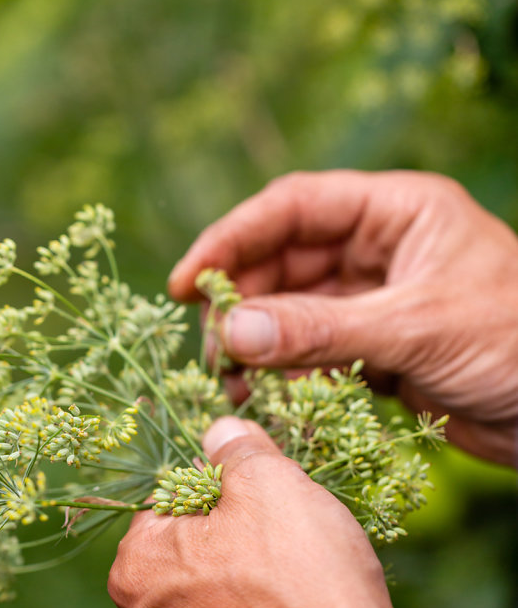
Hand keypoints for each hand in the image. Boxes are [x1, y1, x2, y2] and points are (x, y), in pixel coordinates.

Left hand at [108, 417, 455, 607]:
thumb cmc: (302, 574)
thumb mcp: (269, 481)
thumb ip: (235, 449)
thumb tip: (220, 431)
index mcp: (139, 567)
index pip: (168, 505)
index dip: (217, 490)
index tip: (259, 497)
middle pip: (190, 559)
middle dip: (232, 543)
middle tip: (286, 540)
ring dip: (251, 595)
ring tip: (300, 588)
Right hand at [169, 170, 517, 466]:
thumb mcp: (418, 328)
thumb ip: (323, 329)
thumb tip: (233, 331)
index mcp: (396, 212)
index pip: (295, 207)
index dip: (233, 238)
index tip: (188, 283)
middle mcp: (382, 249)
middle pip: (287, 260)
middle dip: (243, 301)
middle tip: (210, 347)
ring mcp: (380, 301)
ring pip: (296, 311)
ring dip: (259, 343)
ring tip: (229, 383)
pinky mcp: (383, 351)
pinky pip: (318, 353)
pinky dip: (287, 374)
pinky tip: (264, 399)